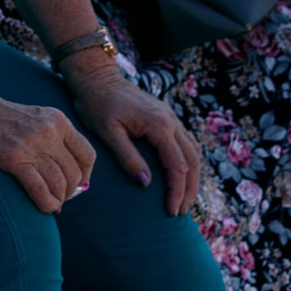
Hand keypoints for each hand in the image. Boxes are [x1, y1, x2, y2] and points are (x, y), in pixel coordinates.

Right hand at [0, 90, 95, 214]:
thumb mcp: (34, 118)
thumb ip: (53, 137)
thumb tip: (68, 172)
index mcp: (58, 120)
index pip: (87, 155)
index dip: (85, 176)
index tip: (75, 185)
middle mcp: (50, 131)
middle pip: (74, 173)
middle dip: (70, 192)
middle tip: (59, 198)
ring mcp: (32, 144)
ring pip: (59, 183)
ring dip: (58, 199)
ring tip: (52, 205)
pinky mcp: (13, 158)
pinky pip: (39, 188)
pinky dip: (46, 203)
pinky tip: (46, 209)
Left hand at [60, 54, 199, 215]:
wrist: (97, 78)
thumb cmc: (96, 104)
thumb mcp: (107, 133)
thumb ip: (127, 157)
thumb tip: (145, 183)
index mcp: (159, 125)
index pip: (177, 165)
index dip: (176, 190)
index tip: (171, 210)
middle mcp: (171, 121)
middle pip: (191, 161)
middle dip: (188, 189)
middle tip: (180, 212)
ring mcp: (172, 118)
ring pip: (193, 152)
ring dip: (192, 178)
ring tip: (185, 200)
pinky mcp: (167, 118)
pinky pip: (186, 143)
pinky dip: (189, 162)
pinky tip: (184, 176)